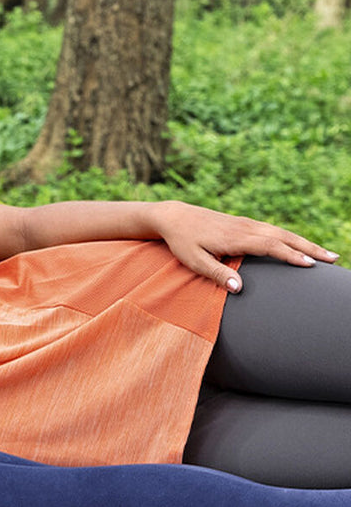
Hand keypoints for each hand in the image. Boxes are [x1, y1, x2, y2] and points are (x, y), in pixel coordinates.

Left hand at [152, 201, 338, 291]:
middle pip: (284, 237)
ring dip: (305, 243)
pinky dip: (291, 238)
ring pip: (282, 233)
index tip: (311, 265)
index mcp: (236, 238)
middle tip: (333, 260)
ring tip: (325, 255)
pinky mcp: (245, 223)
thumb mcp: (194, 260)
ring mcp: (247, 224)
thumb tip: (239, 289)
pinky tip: (301, 246)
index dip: (291, 256)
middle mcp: (246, 228)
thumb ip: (216, 274)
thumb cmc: (182, 241)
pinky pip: (274, 230)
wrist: (174, 217)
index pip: (270, 246)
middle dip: (309, 248)